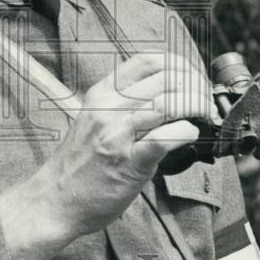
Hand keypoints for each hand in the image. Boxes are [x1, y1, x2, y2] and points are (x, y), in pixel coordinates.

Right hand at [40, 51, 214, 236]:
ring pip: (169, 104)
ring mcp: (117, 134)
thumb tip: (167, 97)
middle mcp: (108, 108)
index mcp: (101, 93)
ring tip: (203, 114)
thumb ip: (123, 105)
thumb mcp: (94, 119)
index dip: (178, 64)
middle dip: (195, 86)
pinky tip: (190, 135)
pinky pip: (166, 138)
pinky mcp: (129, 162)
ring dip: (196, 106)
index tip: (192, 76)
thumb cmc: (78, 163)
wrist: (55, 198)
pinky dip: (186, 132)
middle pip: (165, 79)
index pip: (147, 61)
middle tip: (204, 99)